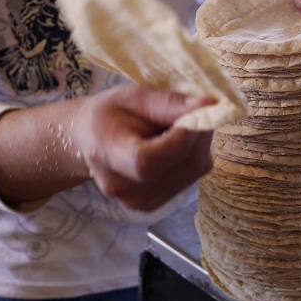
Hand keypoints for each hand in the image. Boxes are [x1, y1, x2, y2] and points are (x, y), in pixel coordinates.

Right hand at [72, 85, 214, 210]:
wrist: (92, 140)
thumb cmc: (109, 114)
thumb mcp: (132, 97)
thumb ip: (167, 103)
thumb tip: (208, 105)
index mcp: (107, 156)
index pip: (149, 160)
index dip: (182, 137)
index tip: (198, 110)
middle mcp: (124, 188)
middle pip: (181, 166)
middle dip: (200, 133)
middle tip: (200, 108)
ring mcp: (141, 201)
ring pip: (193, 170)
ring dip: (200, 143)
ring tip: (184, 123)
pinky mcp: (156, 203)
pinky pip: (192, 177)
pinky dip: (194, 155)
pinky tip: (179, 142)